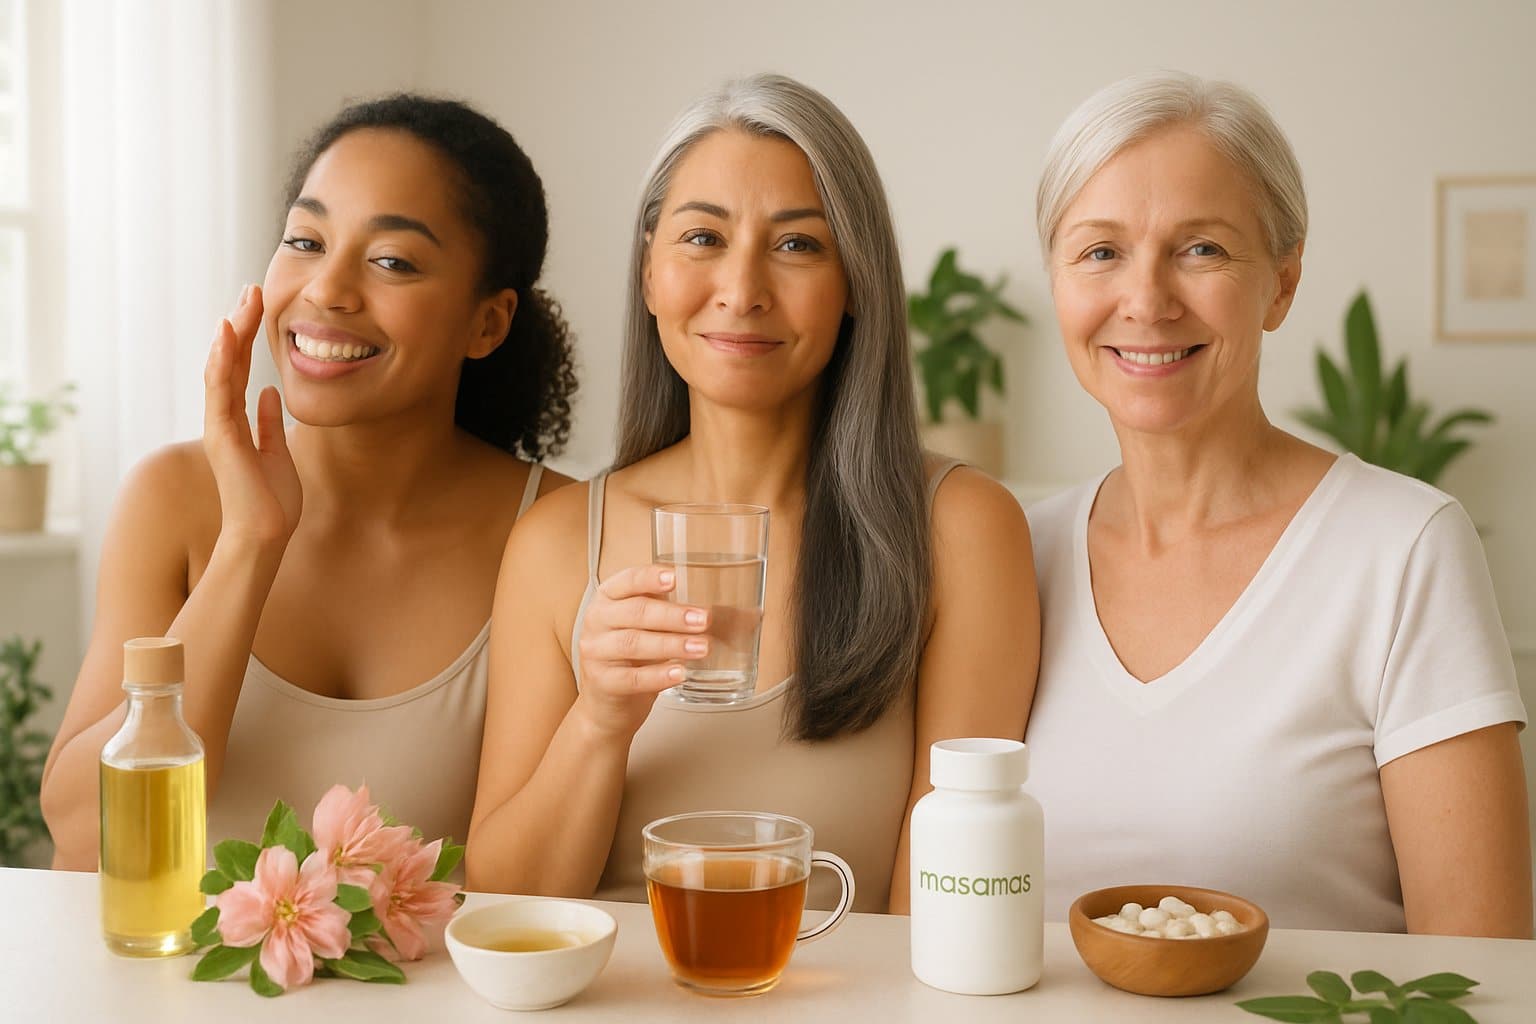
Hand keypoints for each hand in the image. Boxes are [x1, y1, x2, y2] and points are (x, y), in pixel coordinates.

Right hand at [202, 285, 301, 548]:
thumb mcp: (278, 452)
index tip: (258, 306)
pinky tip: (226, 335)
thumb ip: (270, 423)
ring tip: (241, 302)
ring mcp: (221, 426)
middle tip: (251, 289)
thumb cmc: (271, 502)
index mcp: (238, 421)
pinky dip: (220, 361)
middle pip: (227, 362)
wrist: (265, 535)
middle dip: (239, 324)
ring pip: (220, 370)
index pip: (239, 369)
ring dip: (230, 334)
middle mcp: (224, 419)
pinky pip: (219, 392)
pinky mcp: (223, 436)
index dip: (247, 337)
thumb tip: (270, 393)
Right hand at [573, 564, 710, 738]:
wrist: (609, 703)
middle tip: (705, 619)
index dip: (650, 578)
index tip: (675, 578)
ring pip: (633, 643)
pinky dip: (658, 676)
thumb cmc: (639, 656)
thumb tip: (753, 616)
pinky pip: (631, 678)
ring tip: (701, 648)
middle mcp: (598, 620)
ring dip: (671, 644)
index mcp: (611, 597)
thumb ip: (698, 619)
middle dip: (672, 615)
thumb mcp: (661, 630)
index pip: (627, 580)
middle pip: (635, 612)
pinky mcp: (602, 682)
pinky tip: (679, 674)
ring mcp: (596, 652)